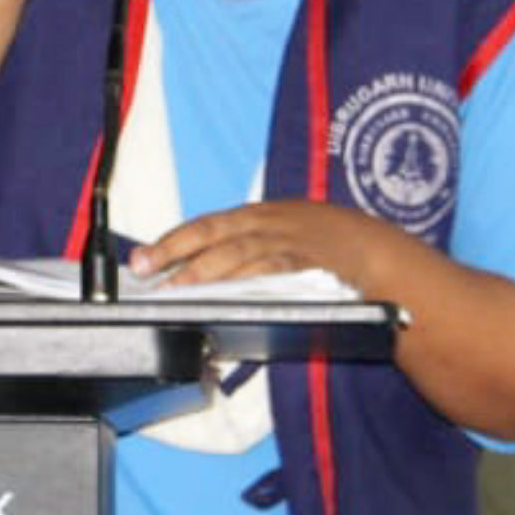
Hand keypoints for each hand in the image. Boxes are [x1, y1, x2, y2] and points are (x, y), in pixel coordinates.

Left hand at [128, 199, 407, 290]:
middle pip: (217, 239)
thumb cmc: (319, 244)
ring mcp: (291, 246)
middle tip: (150, 277)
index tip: (139, 261)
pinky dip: (253, 285)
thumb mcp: (278, 233)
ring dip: (209, 276)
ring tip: (181, 294)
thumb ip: (239, 250)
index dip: (170, 243)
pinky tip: (231, 298)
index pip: (203, 226)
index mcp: (255, 216)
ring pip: (243, 258)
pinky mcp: (312, 268)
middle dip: (179, 257)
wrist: (375, 251)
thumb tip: (188, 275)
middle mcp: (269, 226)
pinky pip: (278, 275)